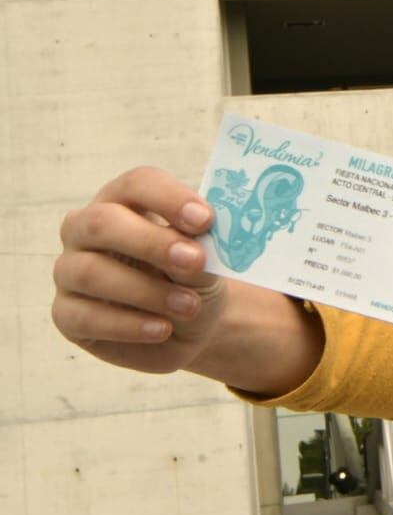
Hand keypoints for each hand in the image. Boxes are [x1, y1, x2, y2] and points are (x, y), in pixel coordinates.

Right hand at [52, 167, 227, 373]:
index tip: (205, 220)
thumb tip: (194, 249)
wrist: (190, 326)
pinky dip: (129, 325)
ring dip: (146, 291)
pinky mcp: (66, 314)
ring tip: (189, 306)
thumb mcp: (205, 262)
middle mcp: (86, 230)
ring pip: (90, 272)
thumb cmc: (193, 278)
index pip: (137, 184)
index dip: (169, 198)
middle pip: (102, 222)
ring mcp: (69, 271)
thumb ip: (197, 250)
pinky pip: (85, 317)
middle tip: (195, 261)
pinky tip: (162, 329)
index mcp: (124, 202)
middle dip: (152, 242)